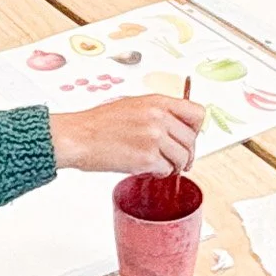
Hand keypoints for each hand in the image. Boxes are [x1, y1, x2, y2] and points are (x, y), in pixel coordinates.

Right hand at [51, 96, 204, 176]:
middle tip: (178, 161)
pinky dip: (159, 174)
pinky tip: (147, 170)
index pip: (197, 113)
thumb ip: (157, 112)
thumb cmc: (98, 123)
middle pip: (192, 140)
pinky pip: (166, 170)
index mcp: (157, 102)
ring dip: (174, 166)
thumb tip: (175, 125)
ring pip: (182, 158)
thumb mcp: (132, 105)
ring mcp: (154, 138)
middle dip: (186, 154)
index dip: (196, 129)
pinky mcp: (146, 158)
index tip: (189, 137)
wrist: (77, 137)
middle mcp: (159, 117)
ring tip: (161, 166)